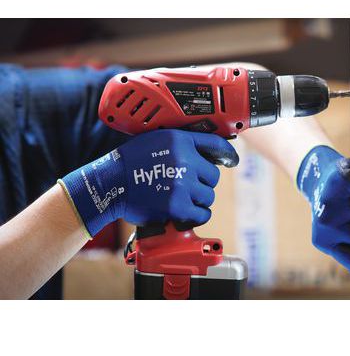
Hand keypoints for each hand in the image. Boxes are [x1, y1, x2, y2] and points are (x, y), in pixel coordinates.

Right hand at [59, 130, 238, 236]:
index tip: (233, 160)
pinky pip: (201, 213)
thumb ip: (182, 145)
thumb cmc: (131, 162)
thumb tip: (208, 154)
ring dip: (198, 200)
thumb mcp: (157, 140)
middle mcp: (184, 160)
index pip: (215, 144)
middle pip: (213, 176)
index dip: (228, 154)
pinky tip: (185, 212)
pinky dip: (195, 215)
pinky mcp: (177, 206)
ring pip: (207, 196)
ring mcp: (181, 184)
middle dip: (203, 182)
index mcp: (180, 141)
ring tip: (180, 198)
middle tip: (186, 186)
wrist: (110, 183)